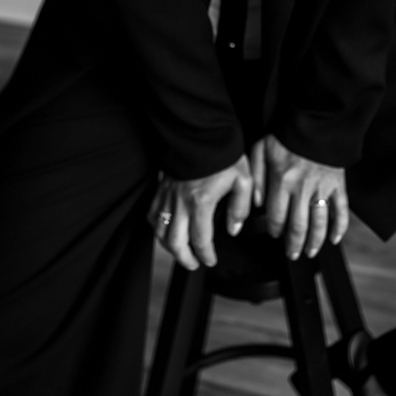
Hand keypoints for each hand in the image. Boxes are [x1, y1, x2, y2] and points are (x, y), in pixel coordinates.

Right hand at [148, 155, 252, 270]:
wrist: (200, 132)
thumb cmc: (222, 154)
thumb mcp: (242, 179)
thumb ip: (240, 207)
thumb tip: (234, 228)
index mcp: (201, 202)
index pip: (201, 240)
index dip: (206, 255)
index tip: (211, 260)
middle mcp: (181, 203)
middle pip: (175, 242)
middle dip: (184, 259)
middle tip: (194, 264)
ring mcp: (168, 196)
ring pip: (160, 231)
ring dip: (169, 247)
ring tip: (180, 251)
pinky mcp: (161, 189)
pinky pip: (152, 214)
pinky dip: (157, 227)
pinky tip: (165, 230)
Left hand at [250, 134, 348, 259]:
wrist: (314, 120)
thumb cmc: (286, 134)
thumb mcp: (261, 150)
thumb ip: (256, 177)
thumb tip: (255, 203)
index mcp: (282, 181)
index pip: (276, 217)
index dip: (274, 230)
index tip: (274, 234)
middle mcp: (302, 188)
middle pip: (298, 227)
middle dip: (293, 245)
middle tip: (292, 254)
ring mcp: (322, 188)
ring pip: (319, 223)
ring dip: (314, 242)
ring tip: (310, 252)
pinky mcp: (338, 184)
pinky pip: (341, 210)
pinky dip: (340, 227)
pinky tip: (334, 238)